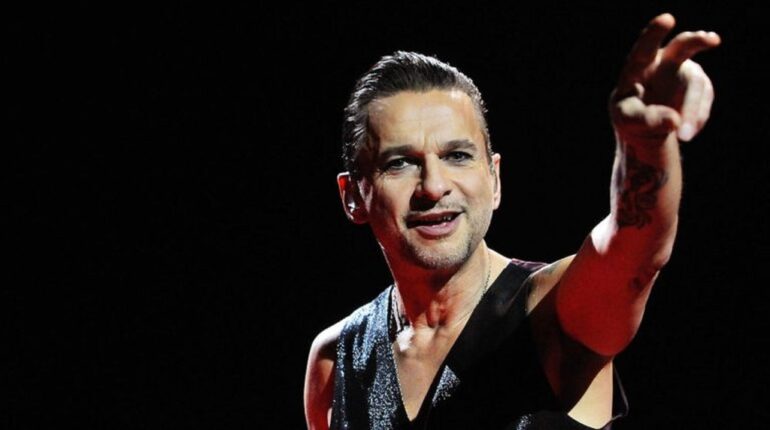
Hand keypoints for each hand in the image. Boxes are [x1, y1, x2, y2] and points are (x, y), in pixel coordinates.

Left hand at [611, 13, 720, 142]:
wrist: (645, 125)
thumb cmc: (630, 117)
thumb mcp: (628, 121)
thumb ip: (646, 120)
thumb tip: (674, 121)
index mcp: (636, 68)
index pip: (642, 51)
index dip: (653, 35)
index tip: (667, 19)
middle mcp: (661, 63)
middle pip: (680, 47)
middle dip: (695, 41)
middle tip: (711, 40)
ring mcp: (683, 71)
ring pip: (695, 85)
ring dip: (692, 110)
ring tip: (683, 136)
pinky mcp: (698, 84)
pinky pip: (703, 100)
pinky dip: (696, 118)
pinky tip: (686, 133)